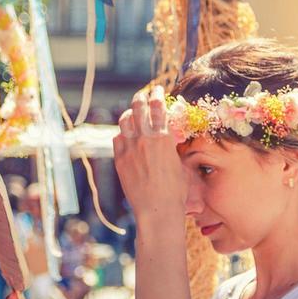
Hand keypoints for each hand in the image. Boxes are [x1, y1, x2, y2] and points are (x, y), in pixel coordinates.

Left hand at [113, 84, 186, 223]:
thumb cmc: (175, 190)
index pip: (158, 107)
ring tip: (133, 113)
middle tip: (143, 95)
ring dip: (130, 114)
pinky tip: (126, 136)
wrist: (157, 209)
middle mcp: (144, 139)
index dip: (157, 94)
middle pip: (138, 108)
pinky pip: (117, 139)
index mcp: (163, 138)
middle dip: (141, 97)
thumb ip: (171, 146)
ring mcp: (129, 149)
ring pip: (124, 121)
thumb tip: (169, 137)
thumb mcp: (180, 163)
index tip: (158, 89)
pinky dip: (122, 134)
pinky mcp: (119, 160)